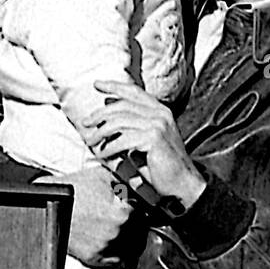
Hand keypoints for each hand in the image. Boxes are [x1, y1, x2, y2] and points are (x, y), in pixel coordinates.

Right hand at [35, 164, 134, 268]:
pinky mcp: (95, 258)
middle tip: (129, 218)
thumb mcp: (103, 175)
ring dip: (133, 241)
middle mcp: (117, 232)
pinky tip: (118, 245)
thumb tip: (142, 186)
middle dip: (137, 224)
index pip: (147, 214)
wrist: (48, 204)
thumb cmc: (73, 188)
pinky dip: (123, 256)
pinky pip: (121, 263)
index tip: (137, 208)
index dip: (142, 209)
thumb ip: (127, 183)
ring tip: (124, 232)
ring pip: (135, 250)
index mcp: (123, 211)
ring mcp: (106, 247)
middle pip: (142, 232)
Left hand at [86, 79, 206, 212]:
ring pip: (119, 121)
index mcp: (161, 110)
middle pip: (122, 105)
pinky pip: (123, 138)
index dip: (114, 86)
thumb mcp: (148, 140)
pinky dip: (110, 147)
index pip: (134, 92)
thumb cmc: (163, 166)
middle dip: (100, 113)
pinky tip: (104, 154)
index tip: (98, 85)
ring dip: (101, 132)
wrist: (183, 183)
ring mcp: (158, 124)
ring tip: (92, 142)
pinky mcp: (154, 138)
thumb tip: (107, 122)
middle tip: (86, 122)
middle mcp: (160, 113)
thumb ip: (134, 128)